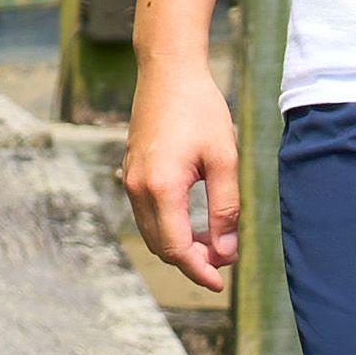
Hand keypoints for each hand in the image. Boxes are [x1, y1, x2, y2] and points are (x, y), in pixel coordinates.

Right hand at [119, 58, 242, 297]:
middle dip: (192, 261)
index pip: (176, 249)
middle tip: (224, 260)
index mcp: (162, 187)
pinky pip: (145, 215)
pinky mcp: (130, 172)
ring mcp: (129, 180)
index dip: (199, 270)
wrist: (168, 72)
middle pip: (161, 248)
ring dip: (179, 246)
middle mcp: (137, 188)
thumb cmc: (201, 110)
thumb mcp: (224, 159)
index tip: (220, 282)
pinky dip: (167, 229)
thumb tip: (226, 251)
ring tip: (212, 243)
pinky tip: (192, 223)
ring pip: (151, 234)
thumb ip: (225, 208)